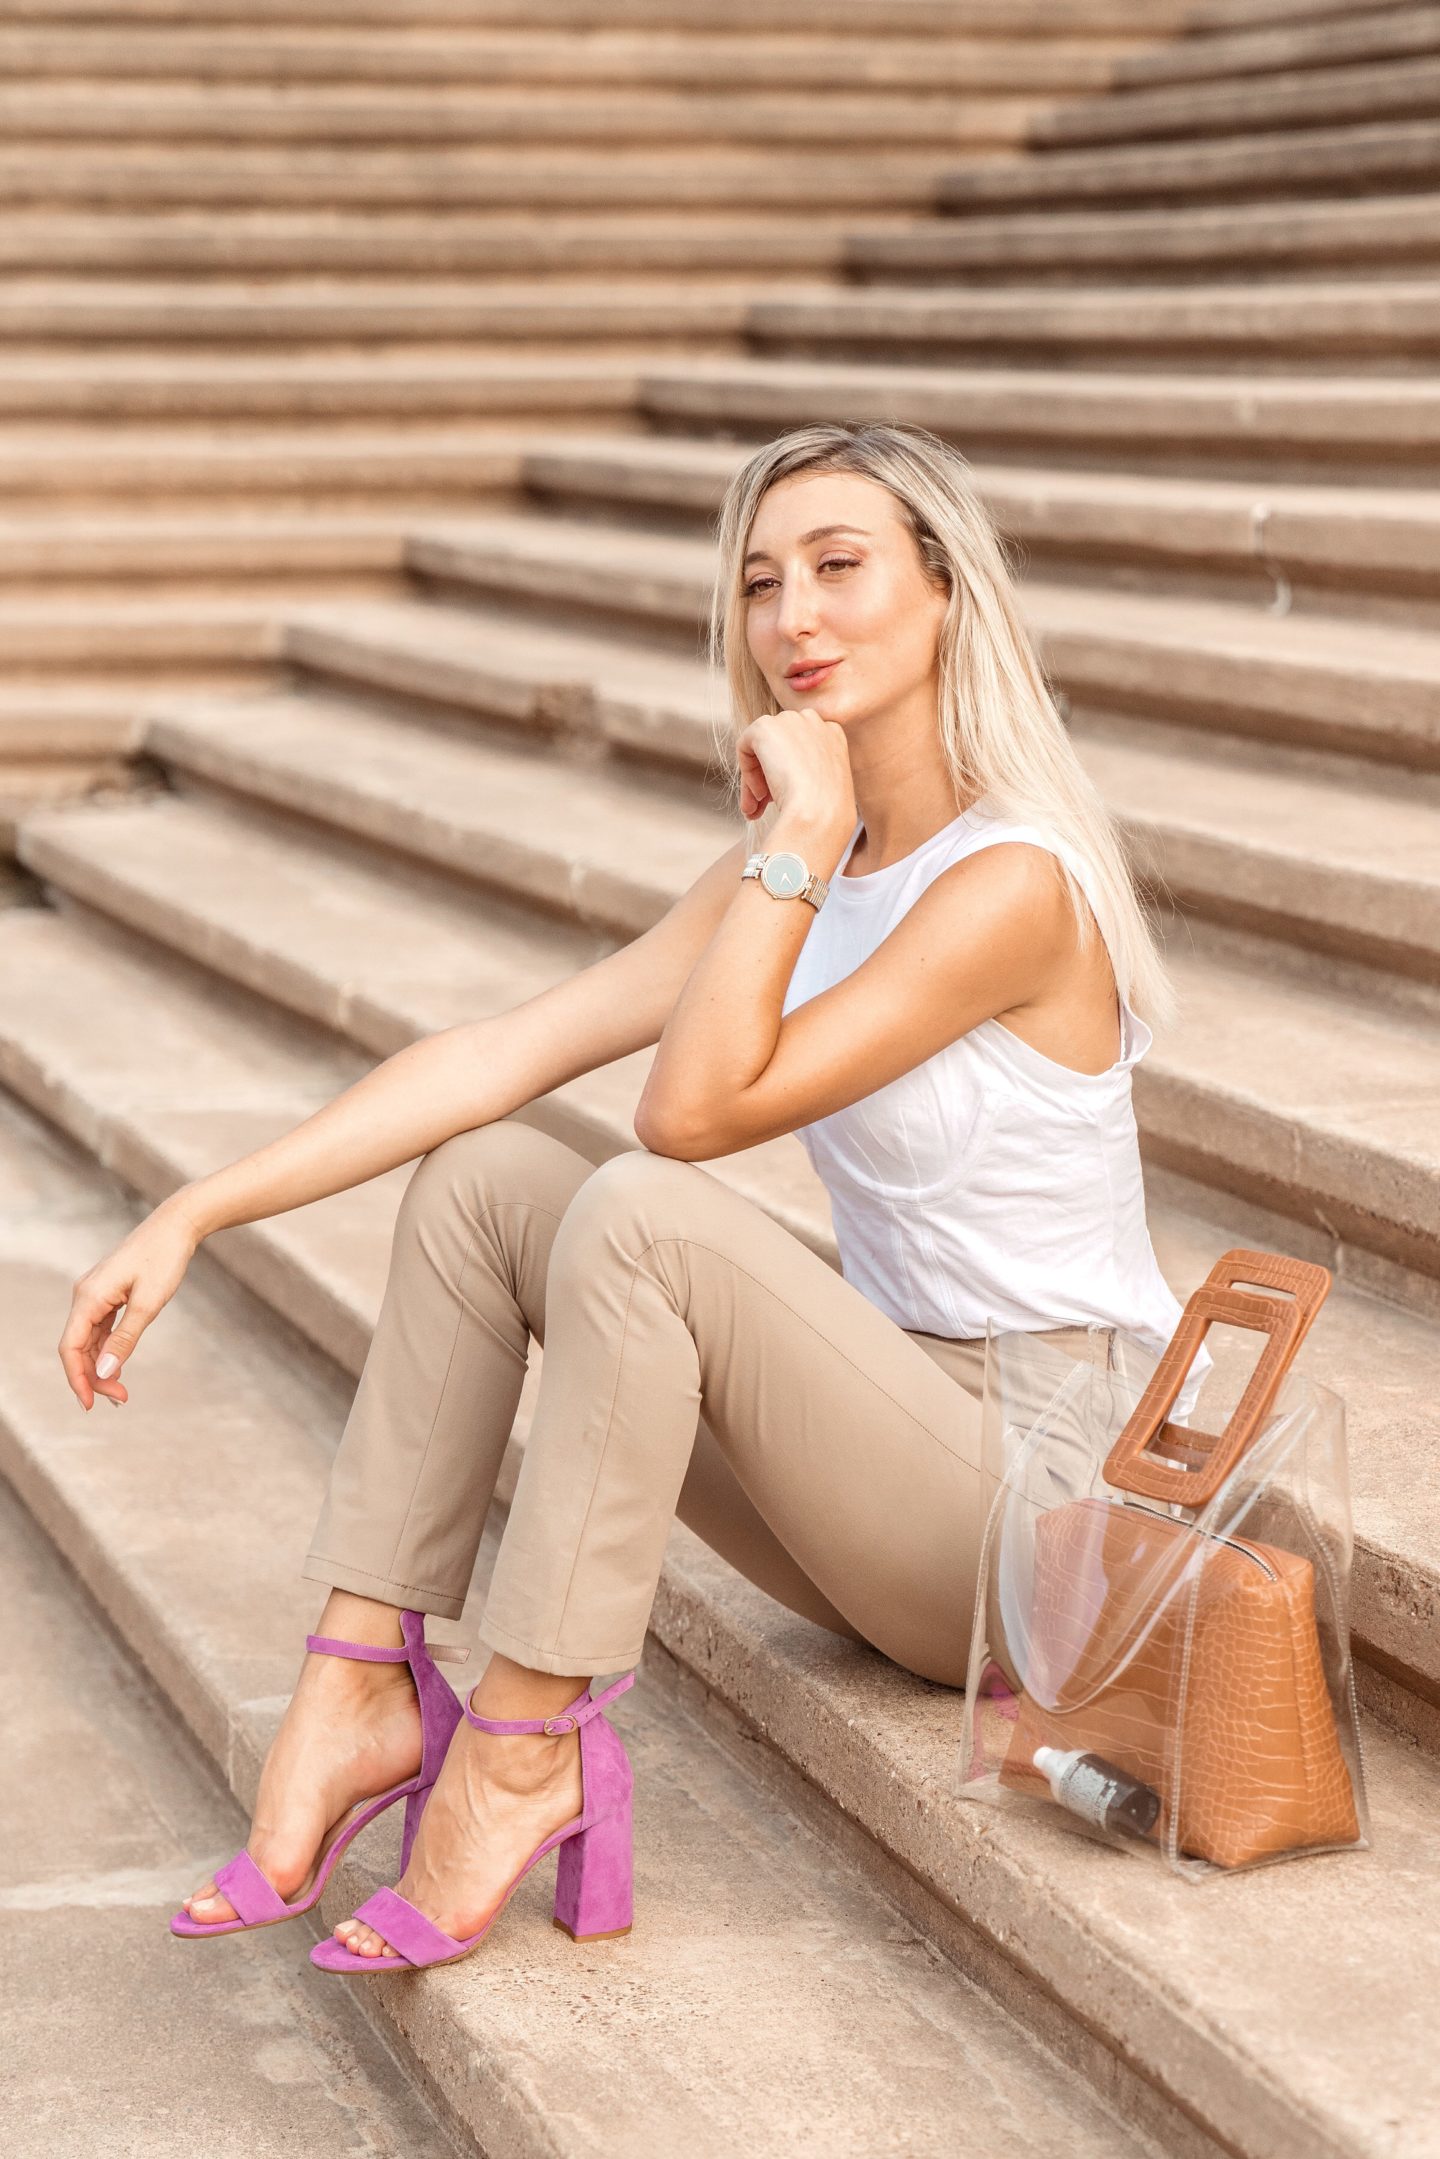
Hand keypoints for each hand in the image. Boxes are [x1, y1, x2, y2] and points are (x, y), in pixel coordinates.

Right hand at [58, 1198, 203, 1409]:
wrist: (176, 1226)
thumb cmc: (164, 1259)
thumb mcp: (149, 1304)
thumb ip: (125, 1339)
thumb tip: (106, 1373)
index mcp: (89, 1297)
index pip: (71, 1347)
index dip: (77, 1378)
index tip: (92, 1404)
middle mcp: (85, 1295)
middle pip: (79, 1346)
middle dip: (94, 1376)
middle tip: (121, 1399)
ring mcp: (95, 1294)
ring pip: (89, 1340)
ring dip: (102, 1366)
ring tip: (122, 1390)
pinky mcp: (108, 1294)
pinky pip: (100, 1328)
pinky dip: (108, 1349)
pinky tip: (118, 1366)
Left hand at [737, 707, 856, 830]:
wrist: (819, 812)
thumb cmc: (825, 810)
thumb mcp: (824, 785)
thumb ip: (804, 771)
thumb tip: (776, 777)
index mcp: (832, 733)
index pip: (800, 748)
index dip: (788, 773)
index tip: (782, 798)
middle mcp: (813, 720)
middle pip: (779, 747)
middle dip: (768, 777)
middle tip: (761, 807)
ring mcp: (789, 720)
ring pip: (761, 749)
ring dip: (756, 780)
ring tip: (754, 810)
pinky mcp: (765, 727)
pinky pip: (745, 747)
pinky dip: (747, 773)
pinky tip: (759, 795)